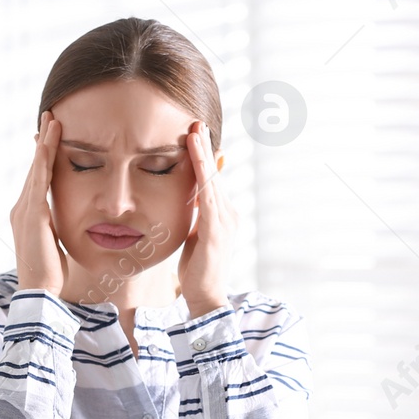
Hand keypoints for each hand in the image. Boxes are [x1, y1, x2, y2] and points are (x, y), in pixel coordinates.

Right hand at [11, 111, 66, 293]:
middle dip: (43, 141)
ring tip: (53, 119)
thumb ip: (56, 228)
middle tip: (50, 116)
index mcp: (27, 215)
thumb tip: (64, 223)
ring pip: (36, 168)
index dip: (44, 157)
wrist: (39, 290)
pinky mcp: (32, 213)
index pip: (38, 179)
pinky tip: (50, 142)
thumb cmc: (50, 272)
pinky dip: (44, 158)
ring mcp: (24, 209)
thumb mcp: (54, 244)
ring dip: (45, 142)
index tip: (50, 137)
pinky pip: (39, 179)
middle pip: (35, 167)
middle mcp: (21, 208)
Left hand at [178, 122, 234, 317]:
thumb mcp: (195, 233)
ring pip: (212, 180)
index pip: (212, 179)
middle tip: (197, 122)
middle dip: (206, 147)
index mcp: (222, 214)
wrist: (205, 296)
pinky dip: (203, 175)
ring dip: (203, 154)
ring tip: (195, 132)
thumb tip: (190, 194)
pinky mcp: (216, 230)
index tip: (196, 134)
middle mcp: (228, 213)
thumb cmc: (197, 268)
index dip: (205, 156)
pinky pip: (208, 196)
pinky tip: (197, 159)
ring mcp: (225, 221)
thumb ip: (195, 214)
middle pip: (215, 173)